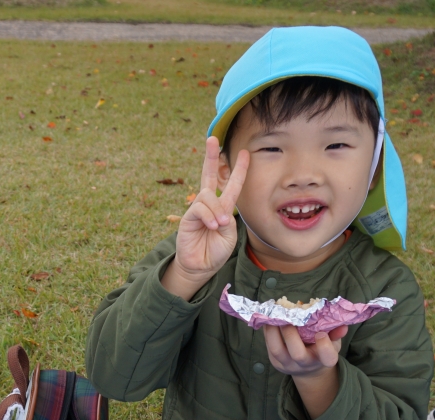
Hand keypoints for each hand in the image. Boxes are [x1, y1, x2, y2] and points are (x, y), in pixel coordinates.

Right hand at [161, 136, 250, 300]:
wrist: (202, 266)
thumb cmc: (217, 250)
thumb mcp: (228, 233)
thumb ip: (225, 218)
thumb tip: (216, 209)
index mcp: (223, 207)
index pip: (231, 184)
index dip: (239, 169)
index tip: (246, 153)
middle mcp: (209, 204)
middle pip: (208, 175)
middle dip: (210, 157)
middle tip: (211, 139)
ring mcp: (197, 209)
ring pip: (207, 196)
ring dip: (216, 210)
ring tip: (219, 226)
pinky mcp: (188, 217)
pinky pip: (199, 209)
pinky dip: (208, 217)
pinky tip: (212, 226)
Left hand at [264, 325, 347, 418]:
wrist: (307, 370)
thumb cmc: (321, 350)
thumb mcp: (333, 342)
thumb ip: (336, 333)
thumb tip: (343, 325)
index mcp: (323, 360)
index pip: (327, 358)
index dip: (325, 346)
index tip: (321, 333)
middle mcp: (305, 364)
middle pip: (297, 354)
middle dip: (291, 334)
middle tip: (287, 316)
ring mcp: (288, 364)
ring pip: (277, 350)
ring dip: (273, 330)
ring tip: (273, 314)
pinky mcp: (275, 361)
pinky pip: (269, 346)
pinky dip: (267, 331)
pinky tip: (268, 319)